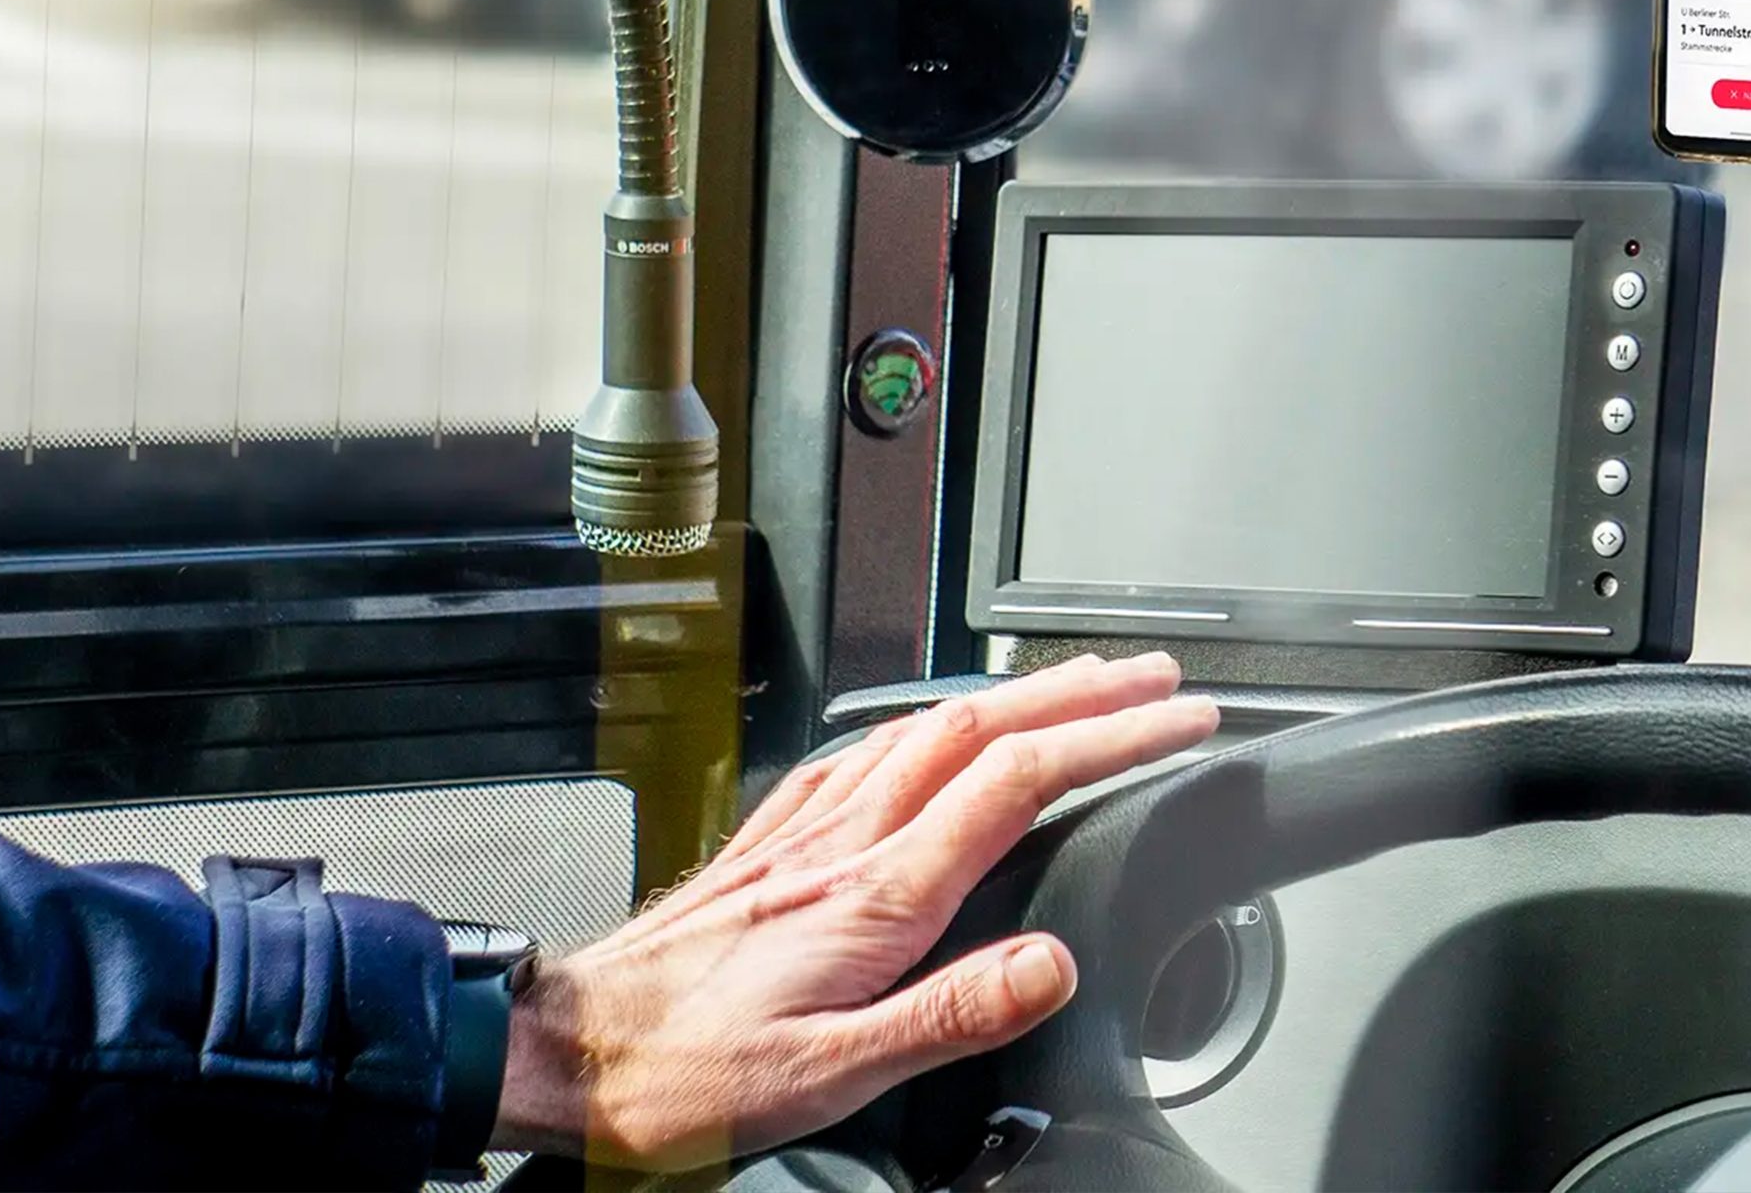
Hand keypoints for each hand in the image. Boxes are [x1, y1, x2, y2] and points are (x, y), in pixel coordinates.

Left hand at [492, 652, 1217, 1168]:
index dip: (1110, 738)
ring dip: (1011, 698)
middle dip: (1080, 693)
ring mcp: (802, 833)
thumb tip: (1053, 966)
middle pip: (982, 730)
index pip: (1018, 782)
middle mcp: (840, 841)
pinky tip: (930, 729)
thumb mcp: (831, 1074)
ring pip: (925, 728)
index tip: (1180, 717)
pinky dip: (925, 723)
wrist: (570, 1052)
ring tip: (1072, 688)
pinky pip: (864, 752)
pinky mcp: (770, 842)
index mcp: (873, 893)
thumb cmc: (685, 1074)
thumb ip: (949, 1013)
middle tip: (1155, 676)